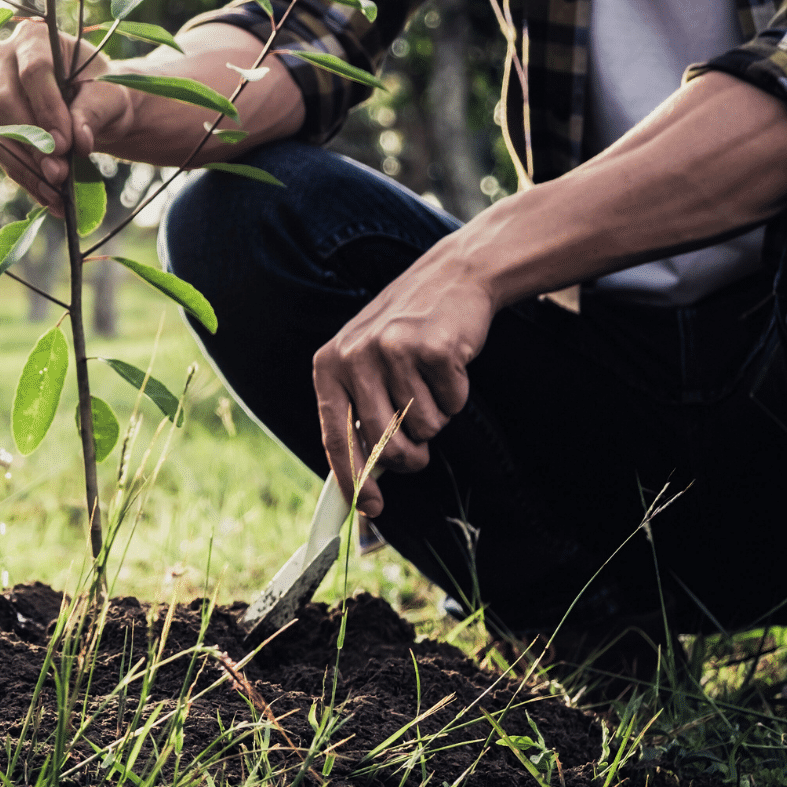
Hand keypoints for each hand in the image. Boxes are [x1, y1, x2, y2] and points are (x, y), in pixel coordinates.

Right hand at [0, 20, 132, 206]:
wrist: (87, 107)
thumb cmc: (99, 92)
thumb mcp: (108, 96)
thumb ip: (92, 112)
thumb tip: (78, 141)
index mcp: (34, 37)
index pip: (34, 71)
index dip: (47, 109)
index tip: (66, 144)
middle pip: (3, 102)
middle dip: (32, 143)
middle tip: (60, 173)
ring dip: (24, 165)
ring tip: (55, 190)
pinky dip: (22, 176)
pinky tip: (47, 196)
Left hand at [312, 248, 493, 516]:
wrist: (449, 278)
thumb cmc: (404, 334)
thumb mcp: (364, 365)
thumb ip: (357, 414)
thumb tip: (362, 480)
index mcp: (328, 366)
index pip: (335, 437)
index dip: (354, 479)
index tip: (372, 507)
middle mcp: (354, 357)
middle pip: (386, 442)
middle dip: (409, 456)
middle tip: (420, 449)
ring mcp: (393, 351)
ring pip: (423, 426)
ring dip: (435, 417)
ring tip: (429, 382)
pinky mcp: (433, 347)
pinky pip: (452, 403)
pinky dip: (457, 395)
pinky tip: (448, 364)